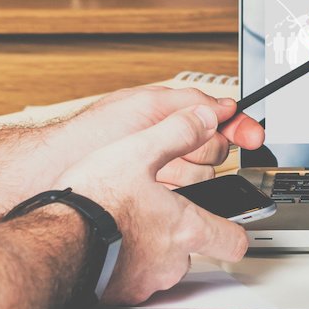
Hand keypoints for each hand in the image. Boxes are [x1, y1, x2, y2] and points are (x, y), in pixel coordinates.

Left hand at [55, 83, 265, 187]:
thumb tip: (220, 107)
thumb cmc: (84, 140)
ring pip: (203, 179)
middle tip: (181, 154)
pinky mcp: (156, 202)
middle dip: (203, 153)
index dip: (238, 126)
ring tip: (158, 177)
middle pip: (214, 151)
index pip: (215, 118)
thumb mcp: (141, 108)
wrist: (53, 179)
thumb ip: (185, 105)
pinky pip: (186, 203)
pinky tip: (158, 198)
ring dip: (185, 178)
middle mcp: (164, 144)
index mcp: (163, 115)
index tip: (255, 136)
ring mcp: (161, 174)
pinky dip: (177, 201)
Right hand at [57, 103, 250, 304]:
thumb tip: (205, 119)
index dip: (236, 232)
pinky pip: (132, 281)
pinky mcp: (121, 295)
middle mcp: (172, 262)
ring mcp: (147, 283)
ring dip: (150, 250)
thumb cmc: (94, 202)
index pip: (234, 241)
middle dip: (180, 236)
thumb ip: (176, 134)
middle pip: (193, 252)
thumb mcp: (137, 151)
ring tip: (126, 226)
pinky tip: (107, 245)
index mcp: (184, 228)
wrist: (54, 243)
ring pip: (162, 268)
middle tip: (156, 215)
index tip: (231, 226)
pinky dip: (125, 266)